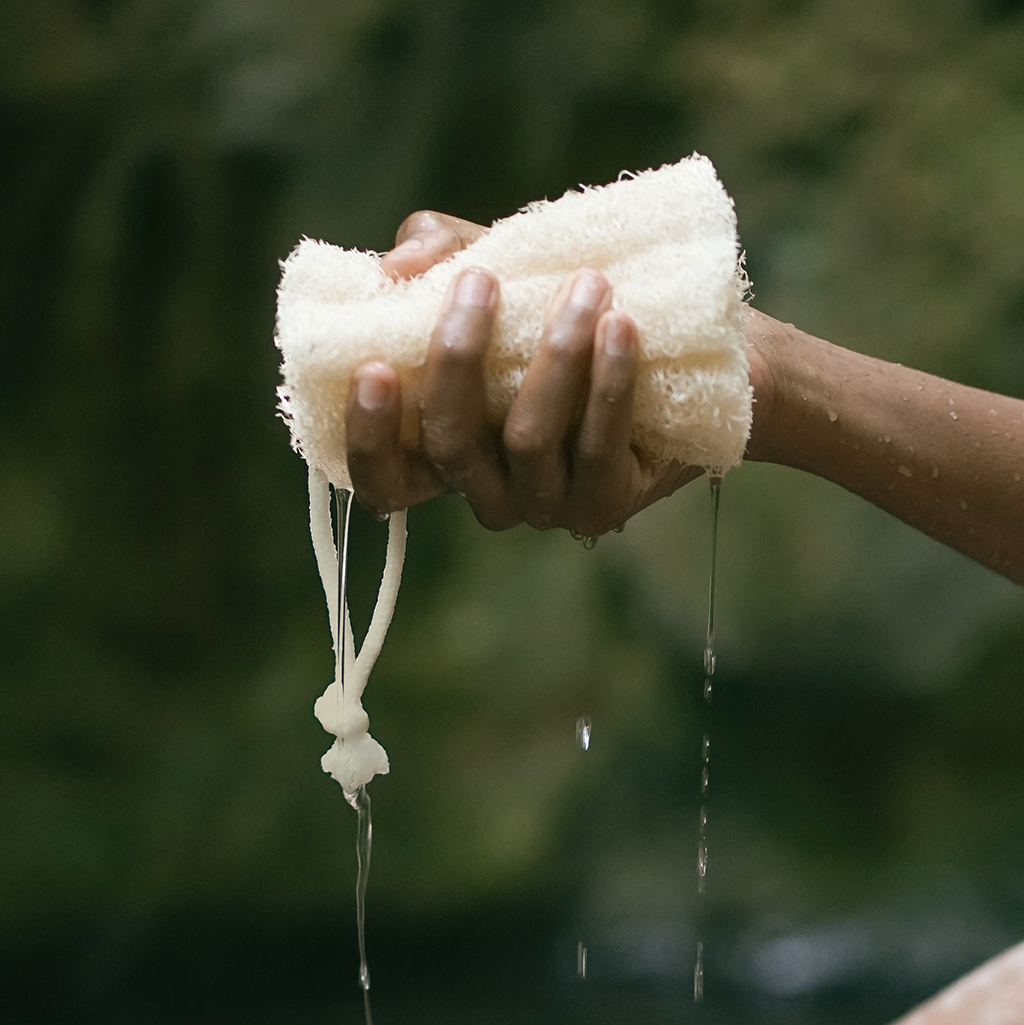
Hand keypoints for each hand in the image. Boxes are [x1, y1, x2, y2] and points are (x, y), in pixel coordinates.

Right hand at [346, 211, 708, 534]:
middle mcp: (486, 491)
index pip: (384, 481)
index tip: (375, 367)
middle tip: (482, 282)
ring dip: (554, 357)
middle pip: (450, 448)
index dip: (368, 438)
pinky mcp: (605, 504)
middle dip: (457, 361)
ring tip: (588, 285)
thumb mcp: (489, 265)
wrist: (672, 342)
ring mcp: (544, 506)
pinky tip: (621, 327)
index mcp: (445, 452)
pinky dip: (607, 382)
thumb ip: (435, 253)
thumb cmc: (553, 306)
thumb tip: (397, 266)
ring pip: (528, 442)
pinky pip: (597, 448)